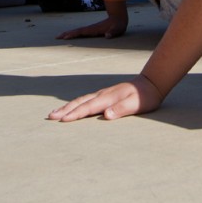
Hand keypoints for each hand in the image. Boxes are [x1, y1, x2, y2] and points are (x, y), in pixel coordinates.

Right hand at [47, 74, 163, 121]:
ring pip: (81, 100)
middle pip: (80, 102)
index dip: (75, 114)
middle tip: (50, 116)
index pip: (88, 107)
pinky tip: (72, 107)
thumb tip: (106, 115)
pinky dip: (75, 104)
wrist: (151, 82)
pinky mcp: (104, 95)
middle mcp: (102, 94)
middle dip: (65, 110)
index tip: (62, 120)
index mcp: (108, 98)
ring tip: (55, 112)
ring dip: (67, 106)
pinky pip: (85, 100)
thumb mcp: (136, 104)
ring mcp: (102, 94)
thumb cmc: (144, 96)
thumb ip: (121, 109)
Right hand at [57, 15, 127, 39]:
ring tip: (60, 36)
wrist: (118, 17)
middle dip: (67, 33)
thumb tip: (107, 36)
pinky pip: (81, 32)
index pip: (82, 31)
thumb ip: (113, 32)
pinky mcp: (92, 30)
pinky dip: (74, 34)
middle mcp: (91, 28)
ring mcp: (91, 28)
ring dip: (69, 33)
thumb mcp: (118, 29)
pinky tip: (70, 36)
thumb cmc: (118, 25)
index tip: (66, 37)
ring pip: (78, 31)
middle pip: (77, 30)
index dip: (74, 34)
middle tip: (57, 37)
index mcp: (95, 29)